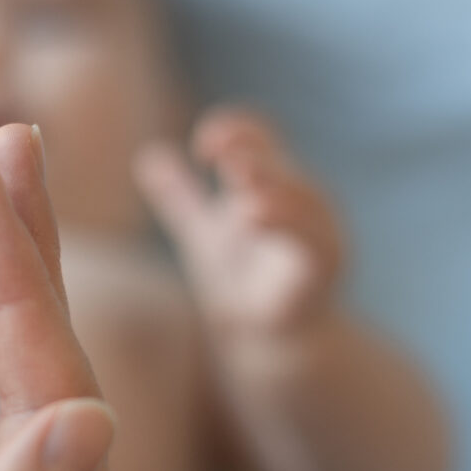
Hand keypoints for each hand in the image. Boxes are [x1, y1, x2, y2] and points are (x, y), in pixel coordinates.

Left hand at [134, 107, 343, 335]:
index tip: (201, 144)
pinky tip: (251, 215)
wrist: (262, 339)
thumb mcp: (204, 231)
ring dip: (270, 182)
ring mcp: (319, 231)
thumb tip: (148, 155)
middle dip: (252, 151)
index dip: (235, 131)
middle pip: (281, 163)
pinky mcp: (322, 265)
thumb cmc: (241, 280)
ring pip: (302, 196)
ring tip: (237, 174)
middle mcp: (304, 200)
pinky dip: (285, 222)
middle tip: (220, 146)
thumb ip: (180, 195)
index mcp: (278, 184)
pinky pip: (310, 238)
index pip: (261, 138)